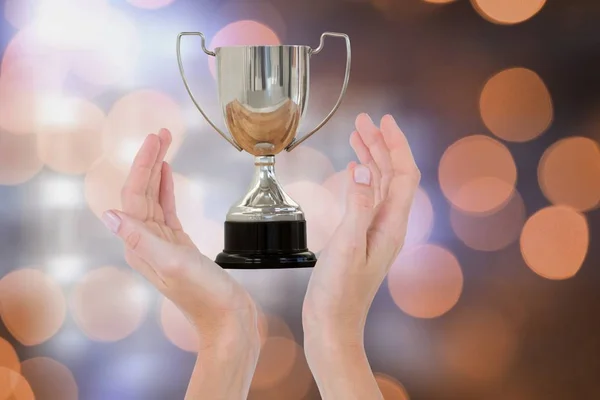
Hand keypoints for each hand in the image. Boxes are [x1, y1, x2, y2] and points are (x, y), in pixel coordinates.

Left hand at [100, 129, 258, 399]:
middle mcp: (147, 241)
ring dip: (157, 171)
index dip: (143, 165)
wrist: (228, 318)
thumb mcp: (173, 264)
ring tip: (164, 144)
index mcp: (141, 244)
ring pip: (154, 198)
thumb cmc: (204, 295)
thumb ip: (141, 239)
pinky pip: (167, 210)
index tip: (155, 139)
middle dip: (149, 160)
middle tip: (161, 133)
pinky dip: (166, 189)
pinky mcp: (179, 244)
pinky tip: (168, 176)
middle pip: (142, 192)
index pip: (134, 195)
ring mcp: (163, 242)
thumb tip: (109, 215)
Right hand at [302, 114, 419, 398]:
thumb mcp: (346, 246)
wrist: (332, 324)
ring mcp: (374, 231)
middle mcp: (388, 225)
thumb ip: (356, 206)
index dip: (396, 145)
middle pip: (391, 175)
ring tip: (357, 135)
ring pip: (378, 185)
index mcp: (391, 225)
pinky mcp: (360, 237)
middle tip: (364, 121)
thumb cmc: (338, 293)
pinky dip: (359, 178)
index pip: (402, 175)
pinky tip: (351, 170)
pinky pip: (365, 199)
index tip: (384, 121)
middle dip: (381, 145)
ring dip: (370, 158)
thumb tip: (362, 169)